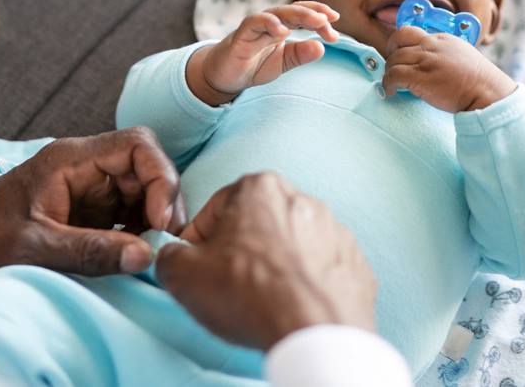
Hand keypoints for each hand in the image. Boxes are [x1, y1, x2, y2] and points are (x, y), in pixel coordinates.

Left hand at [0, 127, 185, 327]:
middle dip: (163, 200)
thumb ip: (90, 250)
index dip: (160, 176)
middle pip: (145, 166)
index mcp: (68, 159)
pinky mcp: (84, 212)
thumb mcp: (35, 248)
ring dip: (154, 217)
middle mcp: (81, 167)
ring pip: (140, 190)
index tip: (160, 219)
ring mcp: (85, 189)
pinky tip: (135, 254)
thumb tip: (144, 254)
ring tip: (153, 251)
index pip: (136, 144)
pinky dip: (139, 231)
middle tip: (165, 240)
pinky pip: (126, 212)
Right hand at [156, 173, 376, 350]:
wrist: (315, 335)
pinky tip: (292, 306)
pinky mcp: (355, 263)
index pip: (215, 210)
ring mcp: (335, 231)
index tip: (196, 267)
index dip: (198, 242)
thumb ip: (169, 255)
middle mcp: (302, 199)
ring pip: (290, 245)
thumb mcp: (183, 274)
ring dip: (274, 266)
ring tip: (262, 300)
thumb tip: (173, 257)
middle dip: (240, 250)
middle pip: (256, 224)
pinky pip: (320, 269)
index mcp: (259, 188)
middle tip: (228, 285)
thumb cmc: (250, 295)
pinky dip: (305, 284)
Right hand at [187, 1, 339, 104]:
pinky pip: (255, 22)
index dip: (321, 19)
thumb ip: (300, 55)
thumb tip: (322, 48)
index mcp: (283, 27)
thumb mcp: (283, 63)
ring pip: (278, 12)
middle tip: (330, 21)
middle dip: (314, 14)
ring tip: (317, 22)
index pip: (304, 16)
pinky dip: (269, 24)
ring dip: (298, 14)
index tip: (335, 33)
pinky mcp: (241, 34)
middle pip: (294, 10)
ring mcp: (256, 26)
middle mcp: (271, 22)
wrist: (225, 76)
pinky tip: (283, 32)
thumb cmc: (254, 65)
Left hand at [381, 25, 515, 111]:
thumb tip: (428, 66)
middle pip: (398, 39)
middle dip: (390, 51)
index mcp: (443, 38)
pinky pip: (393, 76)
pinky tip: (391, 92)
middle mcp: (433, 46)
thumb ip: (444, 55)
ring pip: (393, 59)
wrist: (490, 94)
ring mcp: (426, 60)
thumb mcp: (463, 57)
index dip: (401, 45)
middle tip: (392, 66)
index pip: (412, 33)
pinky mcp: (421, 77)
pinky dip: (387, 84)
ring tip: (392, 84)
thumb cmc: (480, 82)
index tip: (400, 57)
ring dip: (389, 72)